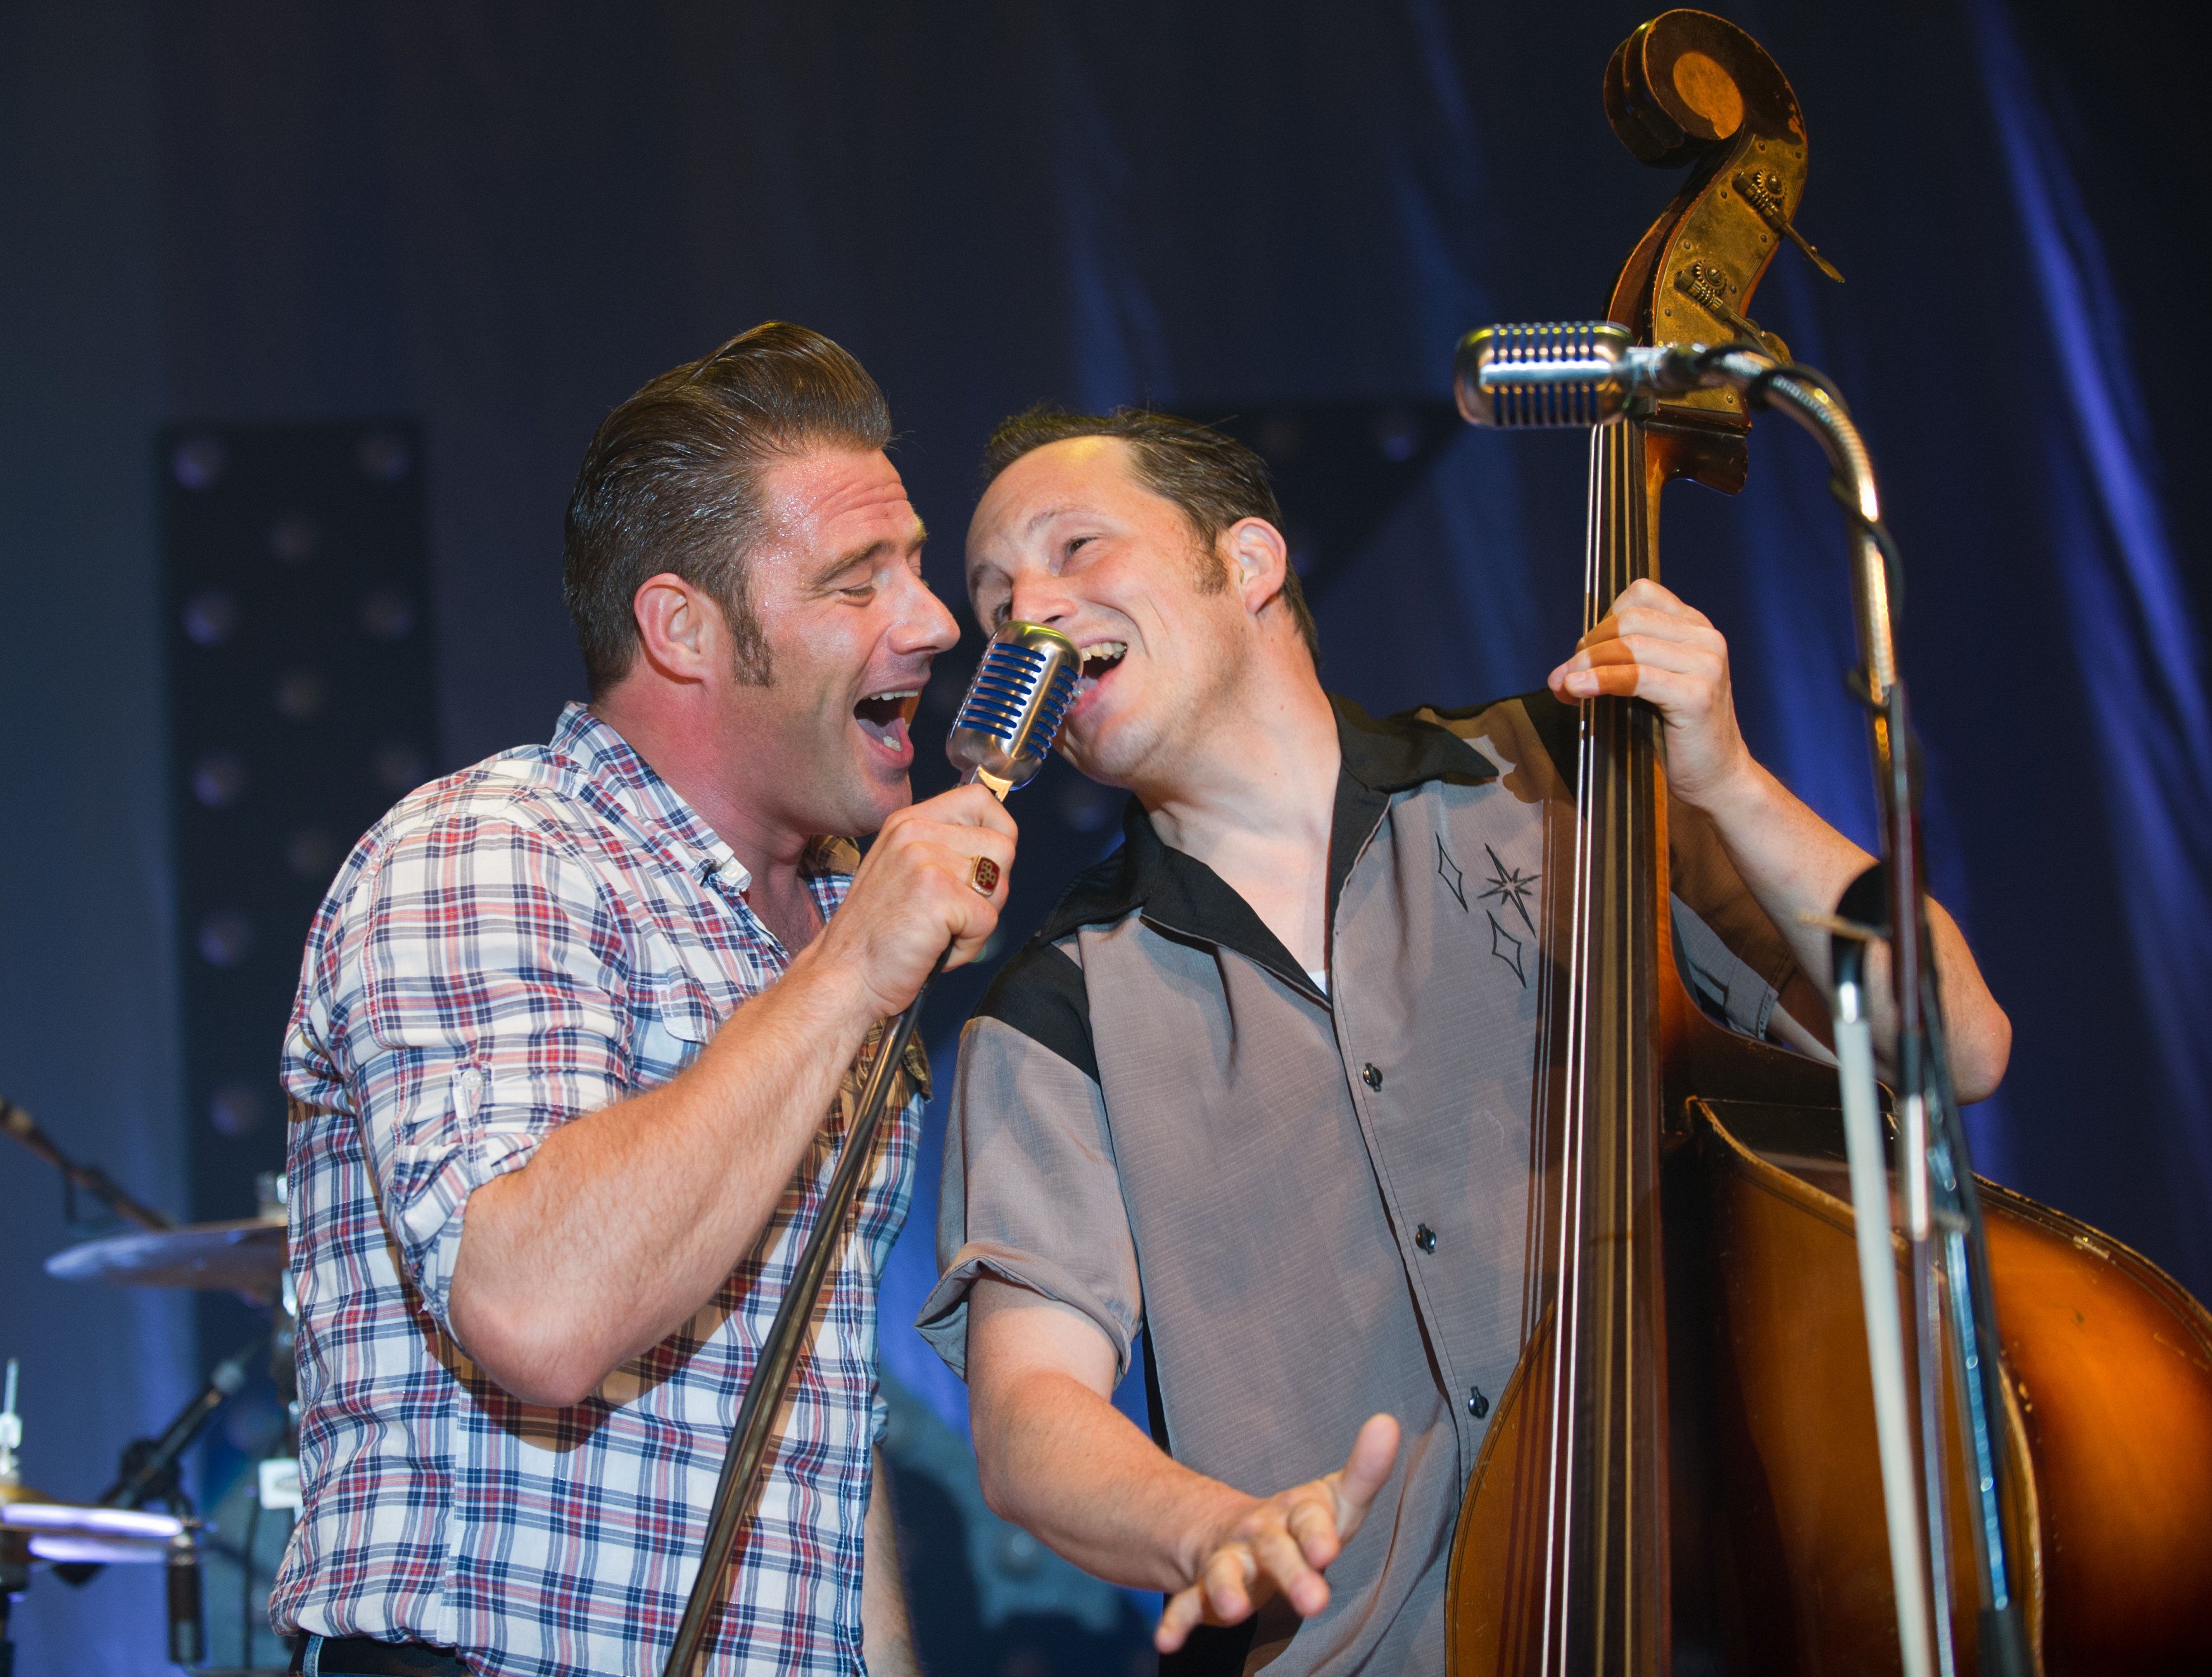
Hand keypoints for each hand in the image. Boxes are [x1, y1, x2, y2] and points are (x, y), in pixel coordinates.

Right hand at [811, 783, 1016, 1017]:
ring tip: (940, 932)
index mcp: (909, 823)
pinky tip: (934, 948)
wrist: (844, 976)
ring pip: (999, 885)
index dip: (998, 832)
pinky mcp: (936, 893)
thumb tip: (998, 848)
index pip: (979, 800)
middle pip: (1002, 846)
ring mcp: (923, 860)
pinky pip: (987, 921)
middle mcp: (915, 833)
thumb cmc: (876, 937)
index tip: (986, 866)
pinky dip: (968, 946)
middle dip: (992, 889)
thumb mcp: (904, 872)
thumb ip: (944, 852)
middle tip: (953, 914)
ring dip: (979, 921)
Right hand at [1157, 1413, 1399, 1653]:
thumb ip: (1364, 1471)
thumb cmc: (1298, 1521)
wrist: (1231, 1530)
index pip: (1309, 1517)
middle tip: (1314, 1602)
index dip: (1317, 1533)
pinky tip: (1167, 1640)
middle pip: (1274, 1549)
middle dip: (1292, 1573)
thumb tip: (1388, 1422)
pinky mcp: (1205, 1589)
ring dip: (1227, 1589)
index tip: (1328, 1550)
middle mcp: (1261, 1533)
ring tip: (1233, 1610)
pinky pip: (1187, 1603)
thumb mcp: (1334, 1500)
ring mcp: (1230, 1559)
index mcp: (1295, 1512)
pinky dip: (1176, 1621)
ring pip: (1225, 1571)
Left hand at [1547, 578, 1753, 808]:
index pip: (1641, 594)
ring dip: (1587, 664)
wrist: (1716, 779)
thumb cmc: (1676, 735)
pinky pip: (1636, 677)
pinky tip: (1578, 690)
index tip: (1585, 653)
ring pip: (1630, 645)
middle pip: (1630, 619)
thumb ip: (1619, 664)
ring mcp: (1706, 664)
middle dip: (1588, 646)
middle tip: (1565, 674)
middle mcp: (1706, 638)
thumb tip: (1564, 667)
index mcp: (1695, 627)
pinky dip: (1601, 680)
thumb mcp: (1648, 686)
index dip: (1604, 620)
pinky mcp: (1698, 694)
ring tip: (1565, 686)